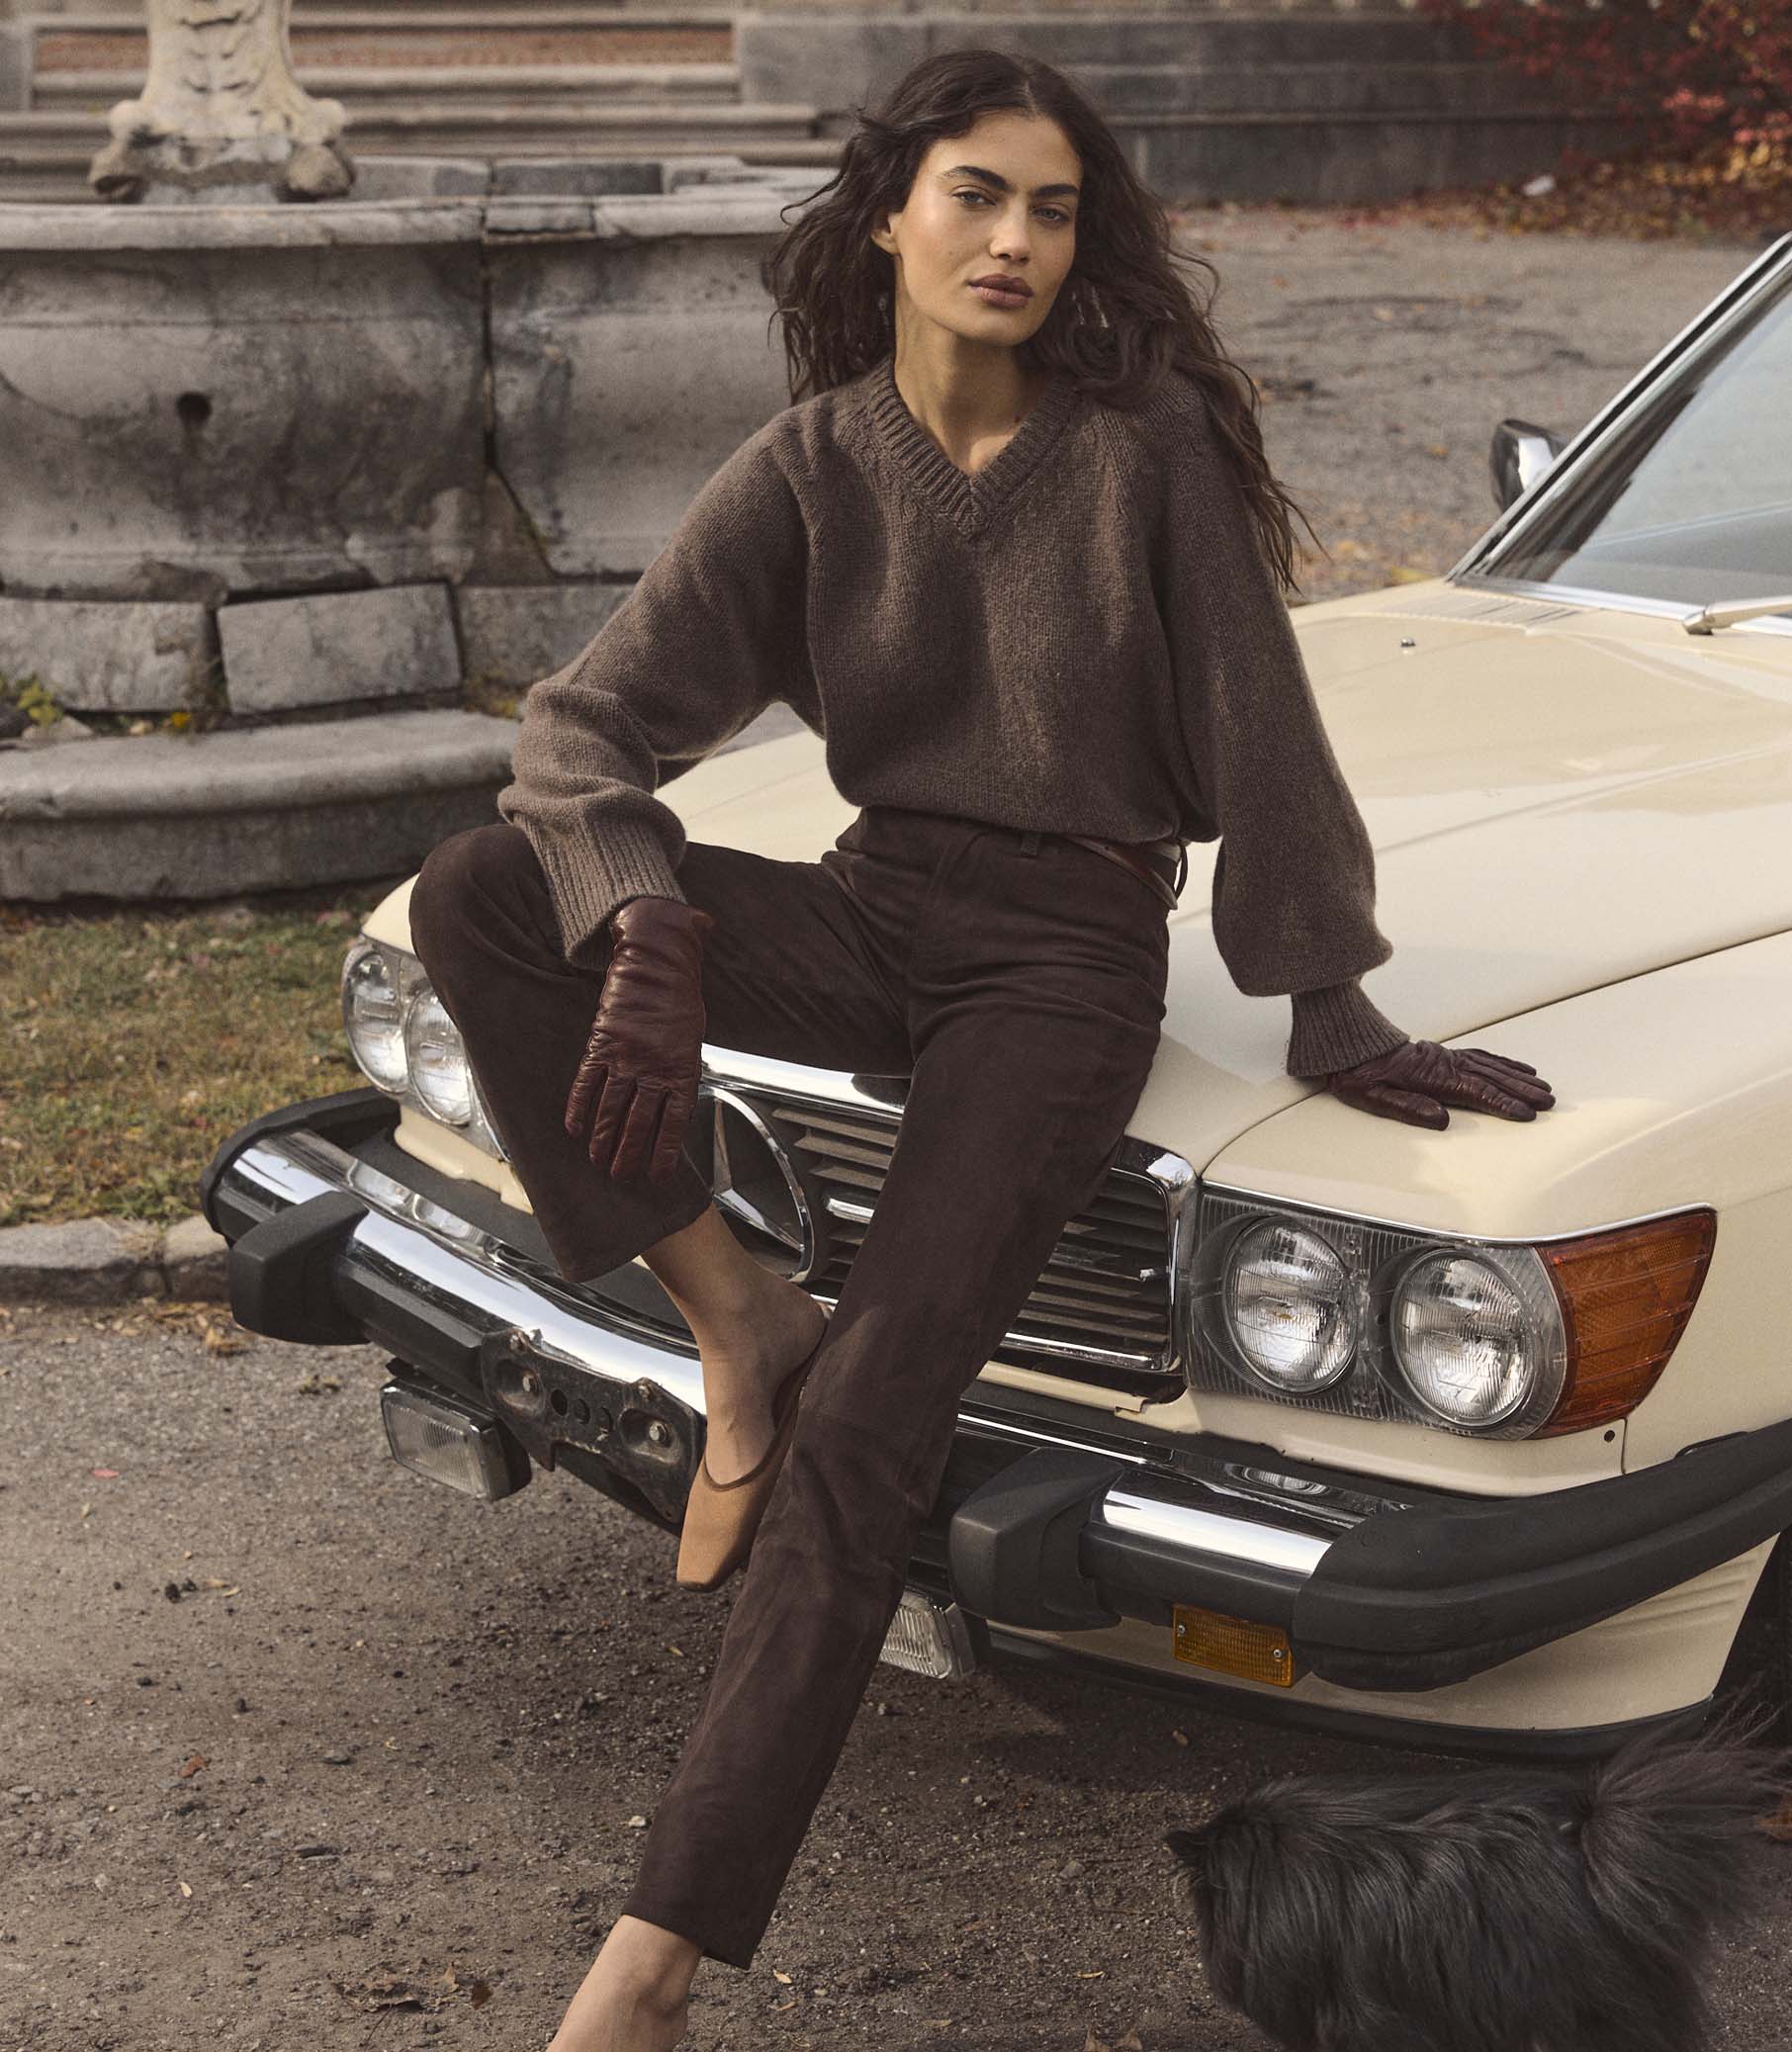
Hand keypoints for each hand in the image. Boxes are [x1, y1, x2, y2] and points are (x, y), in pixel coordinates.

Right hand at [565, 895, 715, 1179]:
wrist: (657, 964)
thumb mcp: (691, 1041)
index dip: (663, 1152)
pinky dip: (579, 1108)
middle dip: (628, 1154)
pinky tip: (574, 1129)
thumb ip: (681, 1074)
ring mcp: (626, 1057)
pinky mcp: (602, 1043)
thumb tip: (670, 1109)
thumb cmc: (679, 1003)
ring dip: (603, 1140)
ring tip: (598, 1162)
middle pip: (638, 1123)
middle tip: (621, 1177)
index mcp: (682, 1070)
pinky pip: (587, 1083)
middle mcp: (654, 1068)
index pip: (673, 1123)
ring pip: (611, 1109)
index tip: (657, 1175)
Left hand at [1323, 1038, 1554, 1129]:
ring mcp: (1447, 1056)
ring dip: (1519, 1077)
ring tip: (1544, 1088)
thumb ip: (1409, 1108)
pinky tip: (1519, 1068)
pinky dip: (1504, 1062)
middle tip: (1549, 1103)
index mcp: (1431, 1077)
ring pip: (1491, 1066)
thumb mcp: (1374, 1098)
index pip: (1476, 1092)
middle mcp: (1445, 1064)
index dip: (1502, 1103)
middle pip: (1491, 1077)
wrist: (1348, 1047)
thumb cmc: (1359, 1076)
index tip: (1526, 1114)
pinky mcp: (1445, 1053)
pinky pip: (1482, 1056)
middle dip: (1522, 1091)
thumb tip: (1441, 1119)